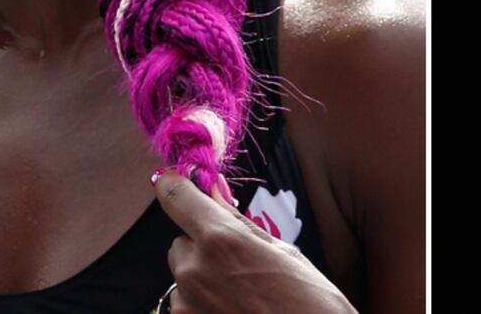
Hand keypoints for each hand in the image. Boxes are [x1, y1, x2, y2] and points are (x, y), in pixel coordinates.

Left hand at [154, 169, 356, 313]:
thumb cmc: (309, 303)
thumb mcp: (282, 252)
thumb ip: (239, 223)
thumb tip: (215, 193)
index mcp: (221, 239)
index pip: (177, 197)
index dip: (173, 185)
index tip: (170, 180)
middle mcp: (195, 270)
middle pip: (181, 243)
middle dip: (201, 247)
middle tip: (238, 264)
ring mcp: (186, 305)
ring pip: (184, 278)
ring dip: (203, 281)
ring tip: (242, 297)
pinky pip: (186, 306)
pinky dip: (203, 307)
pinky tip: (234, 312)